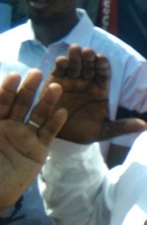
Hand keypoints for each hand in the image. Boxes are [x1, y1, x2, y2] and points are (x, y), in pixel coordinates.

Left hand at [0, 70, 66, 212]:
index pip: (0, 102)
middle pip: (20, 104)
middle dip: (28, 89)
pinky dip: (56, 123)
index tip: (14, 76)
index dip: (6, 89)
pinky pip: (48, 134)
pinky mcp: (38, 151)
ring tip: (56, 87)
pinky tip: (63, 112)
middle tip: (37, 73)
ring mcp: (25, 138)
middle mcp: (9, 126)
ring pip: (37, 116)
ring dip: (46, 101)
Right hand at [44, 44, 146, 143]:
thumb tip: (145, 126)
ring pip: (75, 65)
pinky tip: (62, 61)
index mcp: (100, 89)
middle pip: (89, 66)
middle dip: (89, 57)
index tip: (101, 59)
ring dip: (75, 57)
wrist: (62, 138)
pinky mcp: (55, 82)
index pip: (104, 73)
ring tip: (75, 50)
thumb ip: (122, 126)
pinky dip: (60, 65)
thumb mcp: (105, 130)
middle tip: (88, 51)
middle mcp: (86, 82)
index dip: (102, 65)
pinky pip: (59, 71)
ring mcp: (71, 80)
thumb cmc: (85, 132)